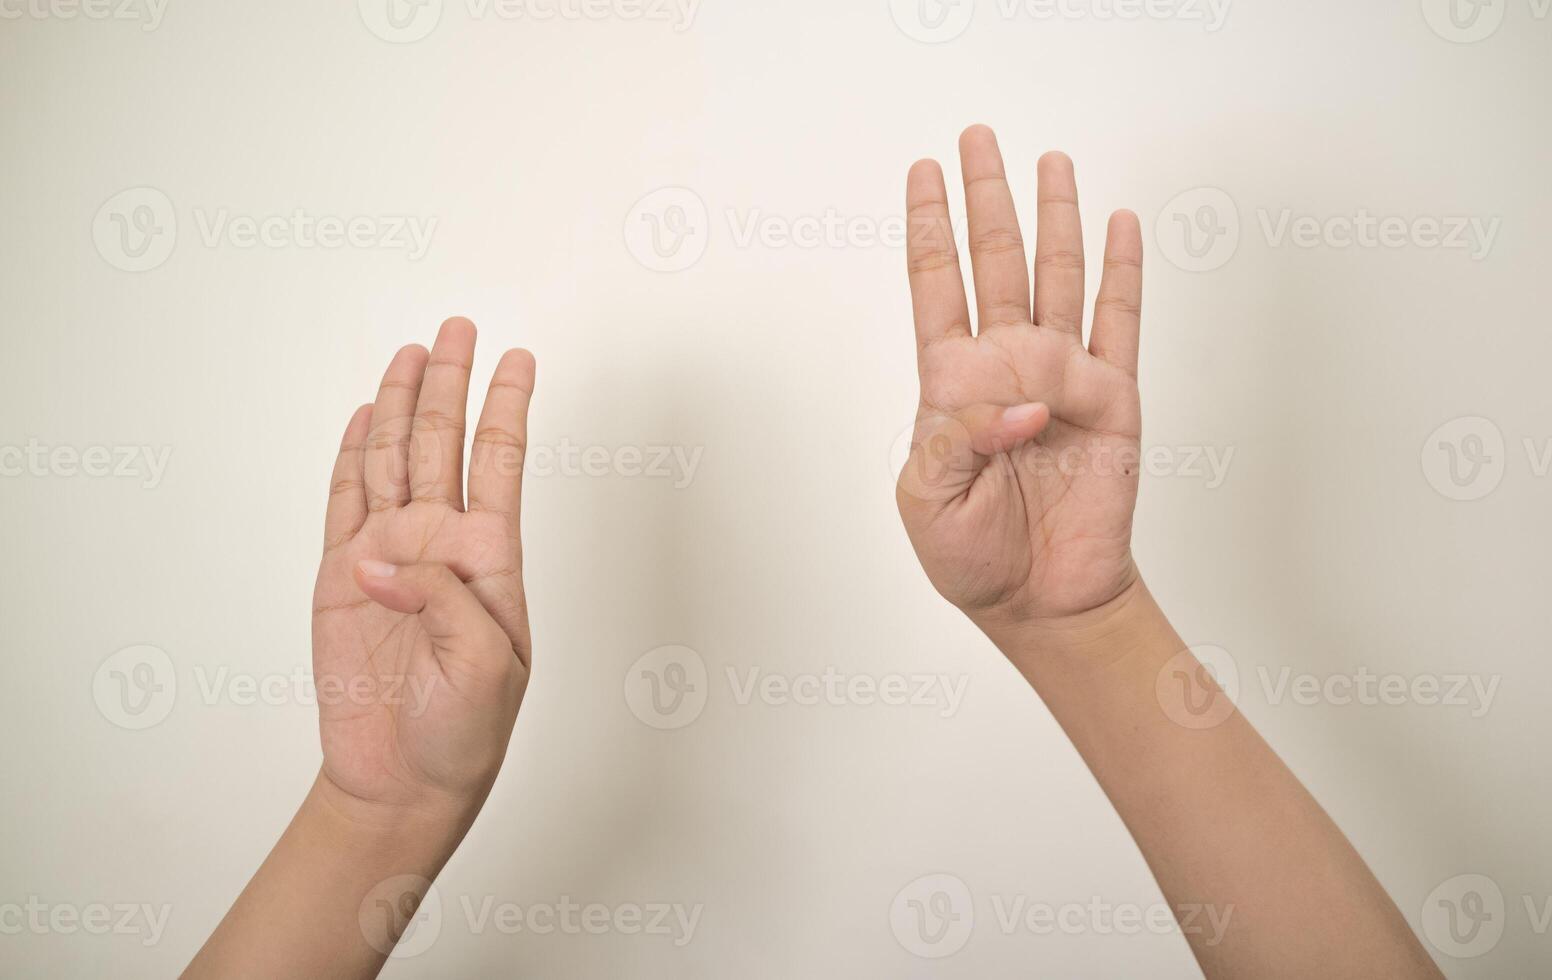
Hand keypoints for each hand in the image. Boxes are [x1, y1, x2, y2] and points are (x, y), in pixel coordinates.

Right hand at [311, 317, 535, 819]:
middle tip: (456, 325)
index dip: (507, 407)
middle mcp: (441, 545)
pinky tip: (362, 417)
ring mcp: (390, 557)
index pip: (500, 462)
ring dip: (400, 404)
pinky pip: (345, 502)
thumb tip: (379, 558)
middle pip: (443, 443)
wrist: (404, 780)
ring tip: (409, 352)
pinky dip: (350, 457)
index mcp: (489, 559)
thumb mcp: (482, 666)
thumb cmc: (464, 731)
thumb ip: (441, 599)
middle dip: (449, 383)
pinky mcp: (342, 579)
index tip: (521, 358)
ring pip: (393, 460)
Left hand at [897, 126, 1143, 629]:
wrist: (1041, 600)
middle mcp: (1007, 366)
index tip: (923, 172)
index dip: (929, 227)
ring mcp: (1061, 376)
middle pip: (995, 261)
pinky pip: (1120, 323)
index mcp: (952, 384)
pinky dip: (1123, 272)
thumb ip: (960, 437)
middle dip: (988, 198)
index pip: (937, 285)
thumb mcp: (930, 497)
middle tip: (980, 138)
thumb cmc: (974, 556)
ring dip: (1054, 218)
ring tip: (1052, 162)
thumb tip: (1022, 401)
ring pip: (1057, 276)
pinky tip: (1119, 225)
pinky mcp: (1113, 398)